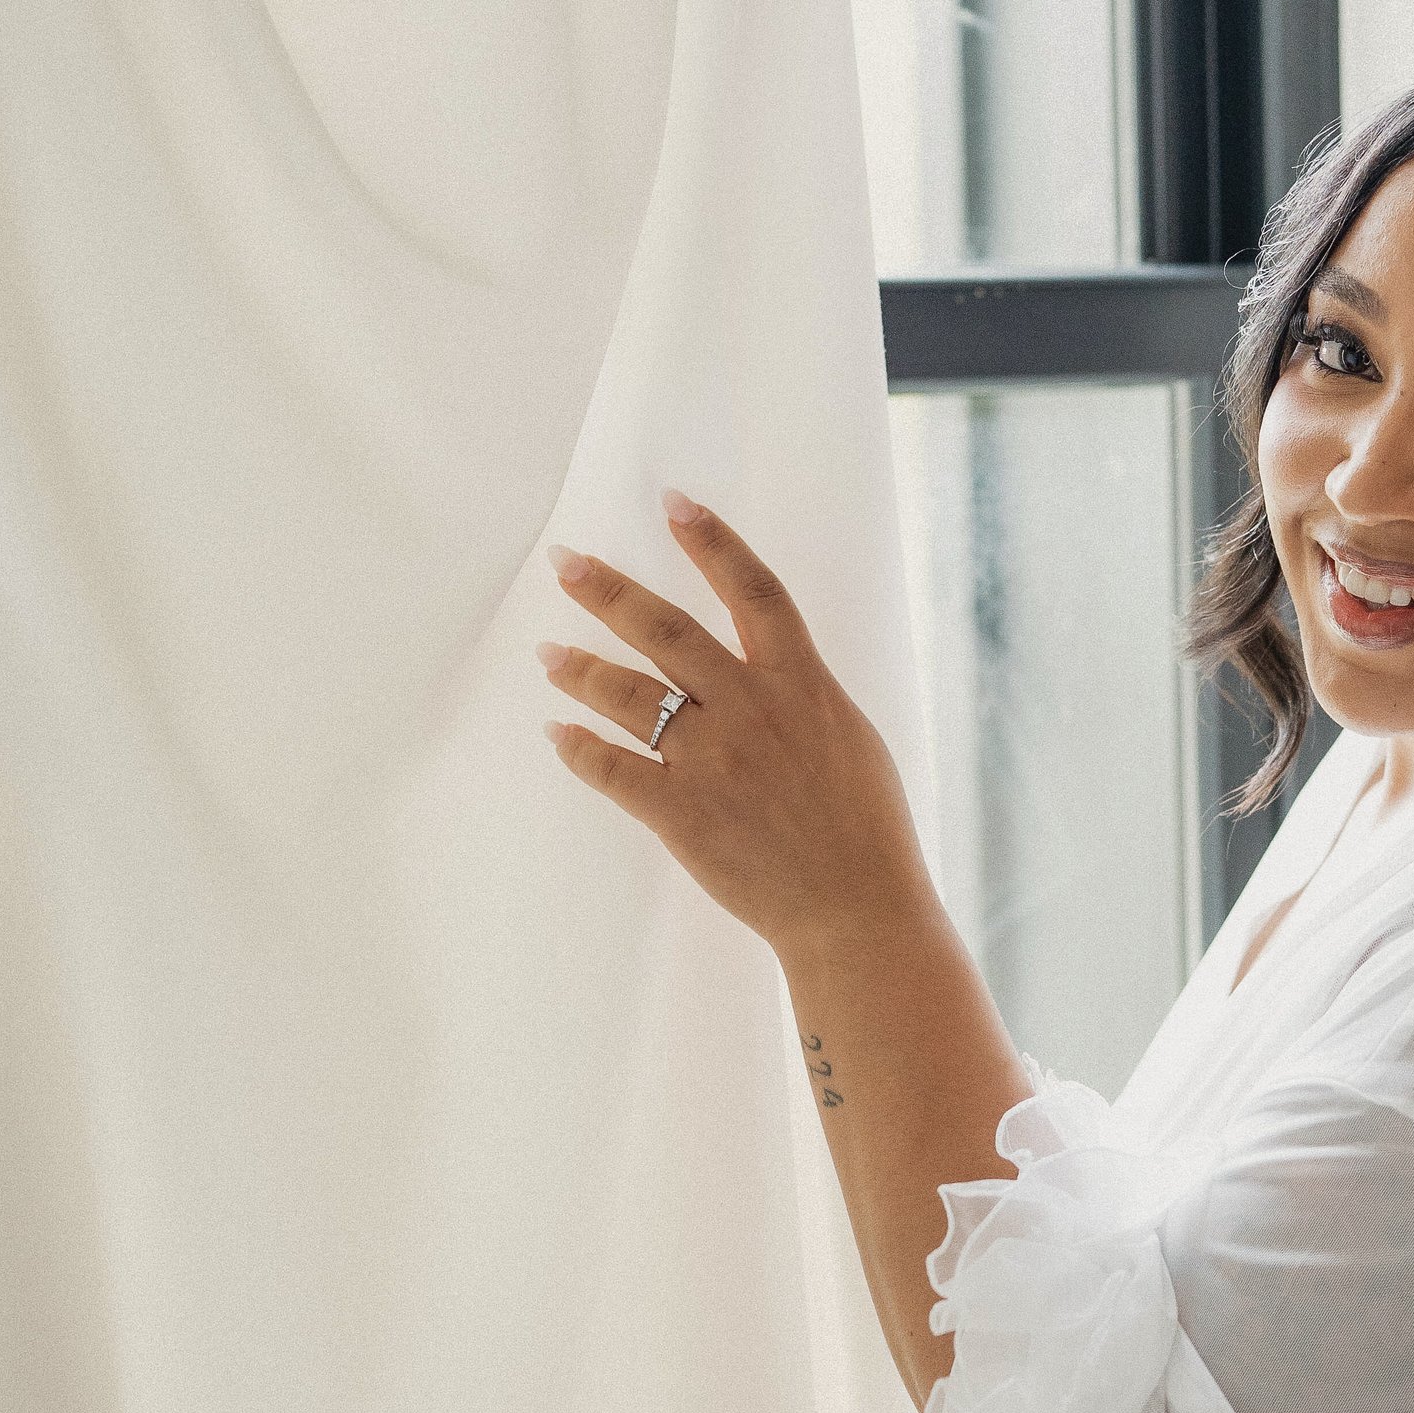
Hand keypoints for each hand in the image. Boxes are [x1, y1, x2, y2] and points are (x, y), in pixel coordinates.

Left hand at [539, 493, 931, 962]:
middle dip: (606, 589)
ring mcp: (712, 760)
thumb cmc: (866, 829)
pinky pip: (612, 768)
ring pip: (628, 694)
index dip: (712, 541)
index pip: (752, 589)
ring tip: (547, 653)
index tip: (672, 501)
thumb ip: (801, 695)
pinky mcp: (681, 813)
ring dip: (579, 668)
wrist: (855, 911)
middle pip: (665, 628)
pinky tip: (557, 734)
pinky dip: (579, 749)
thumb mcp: (850, 738)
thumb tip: (768, 667)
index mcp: (801, 683)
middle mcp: (751, 709)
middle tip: (562, 563)